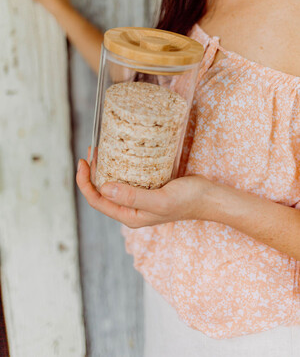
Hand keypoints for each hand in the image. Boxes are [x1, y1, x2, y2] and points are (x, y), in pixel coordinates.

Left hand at [76, 150, 213, 227]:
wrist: (209, 197)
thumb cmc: (188, 200)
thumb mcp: (160, 199)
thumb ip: (132, 197)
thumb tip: (103, 188)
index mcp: (130, 216)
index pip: (98, 201)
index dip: (85, 183)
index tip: (83, 162)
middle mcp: (131, 209)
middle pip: (102, 193)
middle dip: (91, 174)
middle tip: (92, 151)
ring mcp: (139, 199)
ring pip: (113, 185)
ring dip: (103, 169)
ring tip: (100, 150)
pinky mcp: (147, 188)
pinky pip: (126, 179)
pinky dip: (118, 167)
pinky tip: (119, 155)